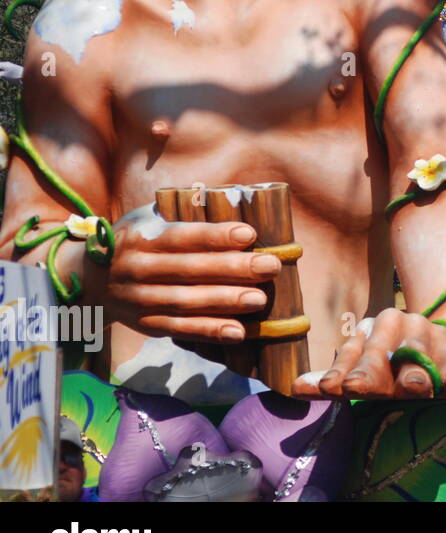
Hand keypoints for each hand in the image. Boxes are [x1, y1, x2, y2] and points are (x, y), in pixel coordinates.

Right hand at [100, 208, 277, 342]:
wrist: (87, 278)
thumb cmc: (135, 241)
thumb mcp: (146, 219)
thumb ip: (180, 212)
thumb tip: (232, 199)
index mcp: (141, 238)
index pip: (182, 236)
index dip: (215, 235)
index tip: (250, 234)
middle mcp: (137, 269)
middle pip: (189, 270)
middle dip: (233, 268)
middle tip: (270, 266)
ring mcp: (139, 299)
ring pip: (186, 302)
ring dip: (225, 302)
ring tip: (260, 299)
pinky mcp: (146, 324)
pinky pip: (180, 329)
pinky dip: (209, 332)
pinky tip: (238, 332)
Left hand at [292, 308, 445, 399]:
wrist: (443, 344)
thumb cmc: (396, 366)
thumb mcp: (366, 373)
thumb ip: (336, 381)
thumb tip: (296, 387)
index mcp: (370, 333)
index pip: (351, 354)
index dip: (340, 372)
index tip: (330, 388)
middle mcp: (397, 326)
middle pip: (380, 352)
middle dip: (370, 372)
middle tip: (357, 388)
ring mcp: (426, 333)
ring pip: (416, 352)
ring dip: (414, 371)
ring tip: (411, 387)